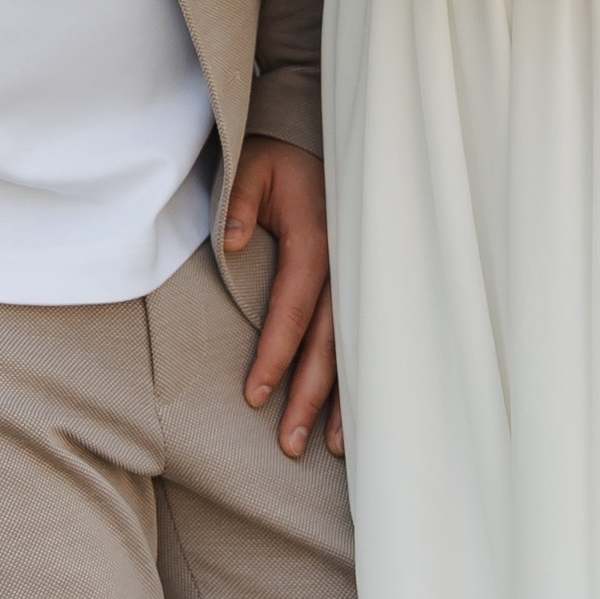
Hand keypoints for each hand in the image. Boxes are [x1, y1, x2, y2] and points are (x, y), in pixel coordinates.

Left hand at [225, 133, 341, 457]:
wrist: (329, 149)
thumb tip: (229, 243)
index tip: (254, 396)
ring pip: (356, 349)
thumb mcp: (251, 169)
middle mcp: (347, 266)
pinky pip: (368, 339)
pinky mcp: (369, 288)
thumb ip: (237, 204)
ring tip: (332, 449)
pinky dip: (363, 380)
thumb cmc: (279, 162)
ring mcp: (362, 279)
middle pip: (330, 342)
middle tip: (290, 443)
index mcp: (317, 240)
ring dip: (345, 400)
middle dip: (311, 396)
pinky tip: (360, 417)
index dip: (275, 354)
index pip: (293, 309)